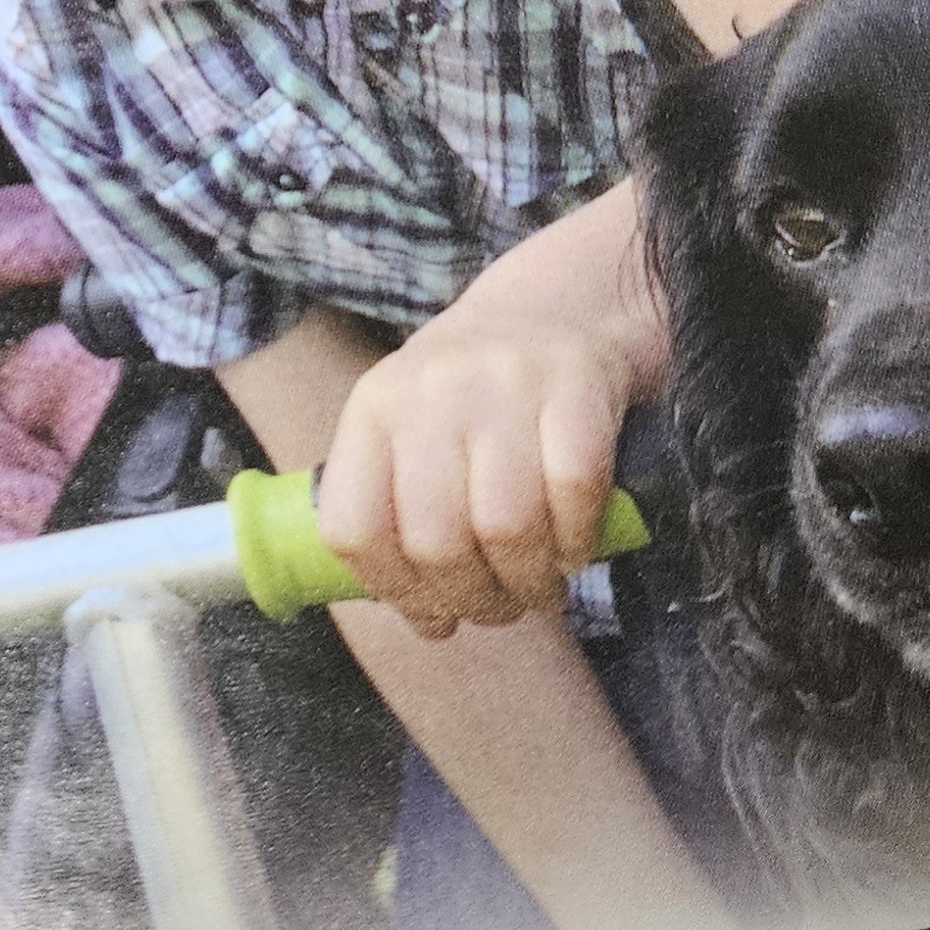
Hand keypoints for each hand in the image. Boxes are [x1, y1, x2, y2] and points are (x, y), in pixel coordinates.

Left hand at [312, 179, 663, 635]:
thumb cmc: (475, 399)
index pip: (352, 528)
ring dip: (529, 583)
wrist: (556, 306)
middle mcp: (429, 392)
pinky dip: (577, 540)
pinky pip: (574, 490)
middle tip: (501, 608)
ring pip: (505, 526)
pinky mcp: (577, 382)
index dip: (393, 592)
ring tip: (540, 589)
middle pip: (434, 541)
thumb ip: (403, 518)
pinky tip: (575, 549)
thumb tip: (429, 623)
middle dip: (473, 599)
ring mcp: (504, 383)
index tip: (434, 614)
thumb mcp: (411, 433)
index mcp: (373, 411)